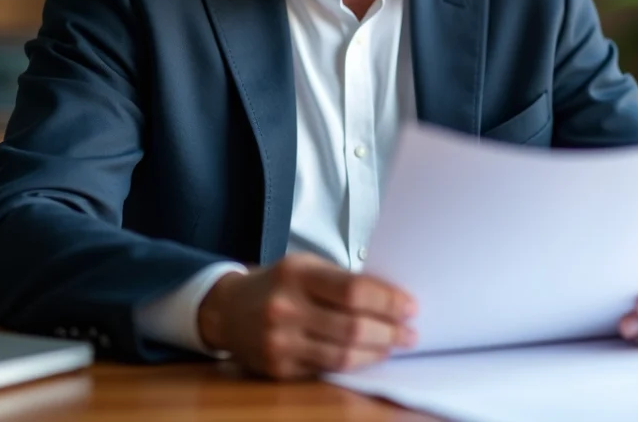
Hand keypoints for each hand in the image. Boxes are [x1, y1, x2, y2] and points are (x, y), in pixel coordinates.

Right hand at [197, 253, 416, 379]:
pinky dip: (354, 364)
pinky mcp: (279, 368)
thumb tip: (392, 298)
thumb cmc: (277, 284)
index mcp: (297, 274)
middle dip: (389, 332)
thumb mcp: (305, 267)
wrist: (227, 310)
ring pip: (342, 355)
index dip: (388, 301)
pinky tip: (368, 356)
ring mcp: (280, 342)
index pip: (354, 291)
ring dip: (377, 352)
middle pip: (352, 327)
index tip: (410, 306)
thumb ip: (343, 280)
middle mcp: (286, 308)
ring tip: (394, 346)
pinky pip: (327, 370)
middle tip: (410, 333)